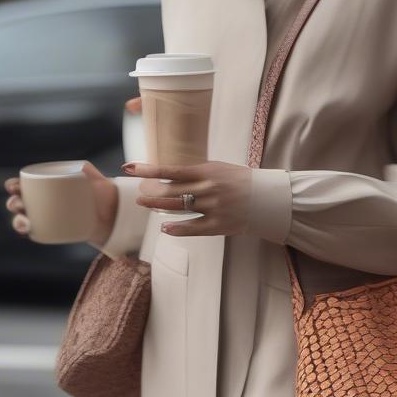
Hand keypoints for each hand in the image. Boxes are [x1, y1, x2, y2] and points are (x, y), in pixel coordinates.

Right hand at [3, 160, 116, 243]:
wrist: (114, 214)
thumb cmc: (101, 191)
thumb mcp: (93, 177)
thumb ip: (85, 169)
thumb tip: (80, 168)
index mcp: (46, 186)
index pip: (24, 185)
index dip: (14, 186)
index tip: (14, 187)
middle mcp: (42, 202)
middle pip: (19, 202)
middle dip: (13, 204)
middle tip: (21, 205)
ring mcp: (47, 217)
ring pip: (24, 220)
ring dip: (17, 221)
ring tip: (25, 222)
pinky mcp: (54, 231)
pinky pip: (36, 234)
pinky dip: (29, 235)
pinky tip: (27, 234)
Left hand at [122, 157, 252, 236]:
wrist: (266, 198)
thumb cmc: (240, 181)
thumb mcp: (218, 169)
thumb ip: (196, 172)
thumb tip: (170, 175)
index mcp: (206, 172)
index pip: (170, 170)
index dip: (148, 170)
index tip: (130, 168)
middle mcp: (207, 190)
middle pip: (170, 192)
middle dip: (151, 193)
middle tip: (138, 194)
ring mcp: (212, 208)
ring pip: (178, 209)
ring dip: (158, 207)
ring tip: (145, 205)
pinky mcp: (218, 225)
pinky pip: (192, 228)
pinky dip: (176, 228)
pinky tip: (165, 227)